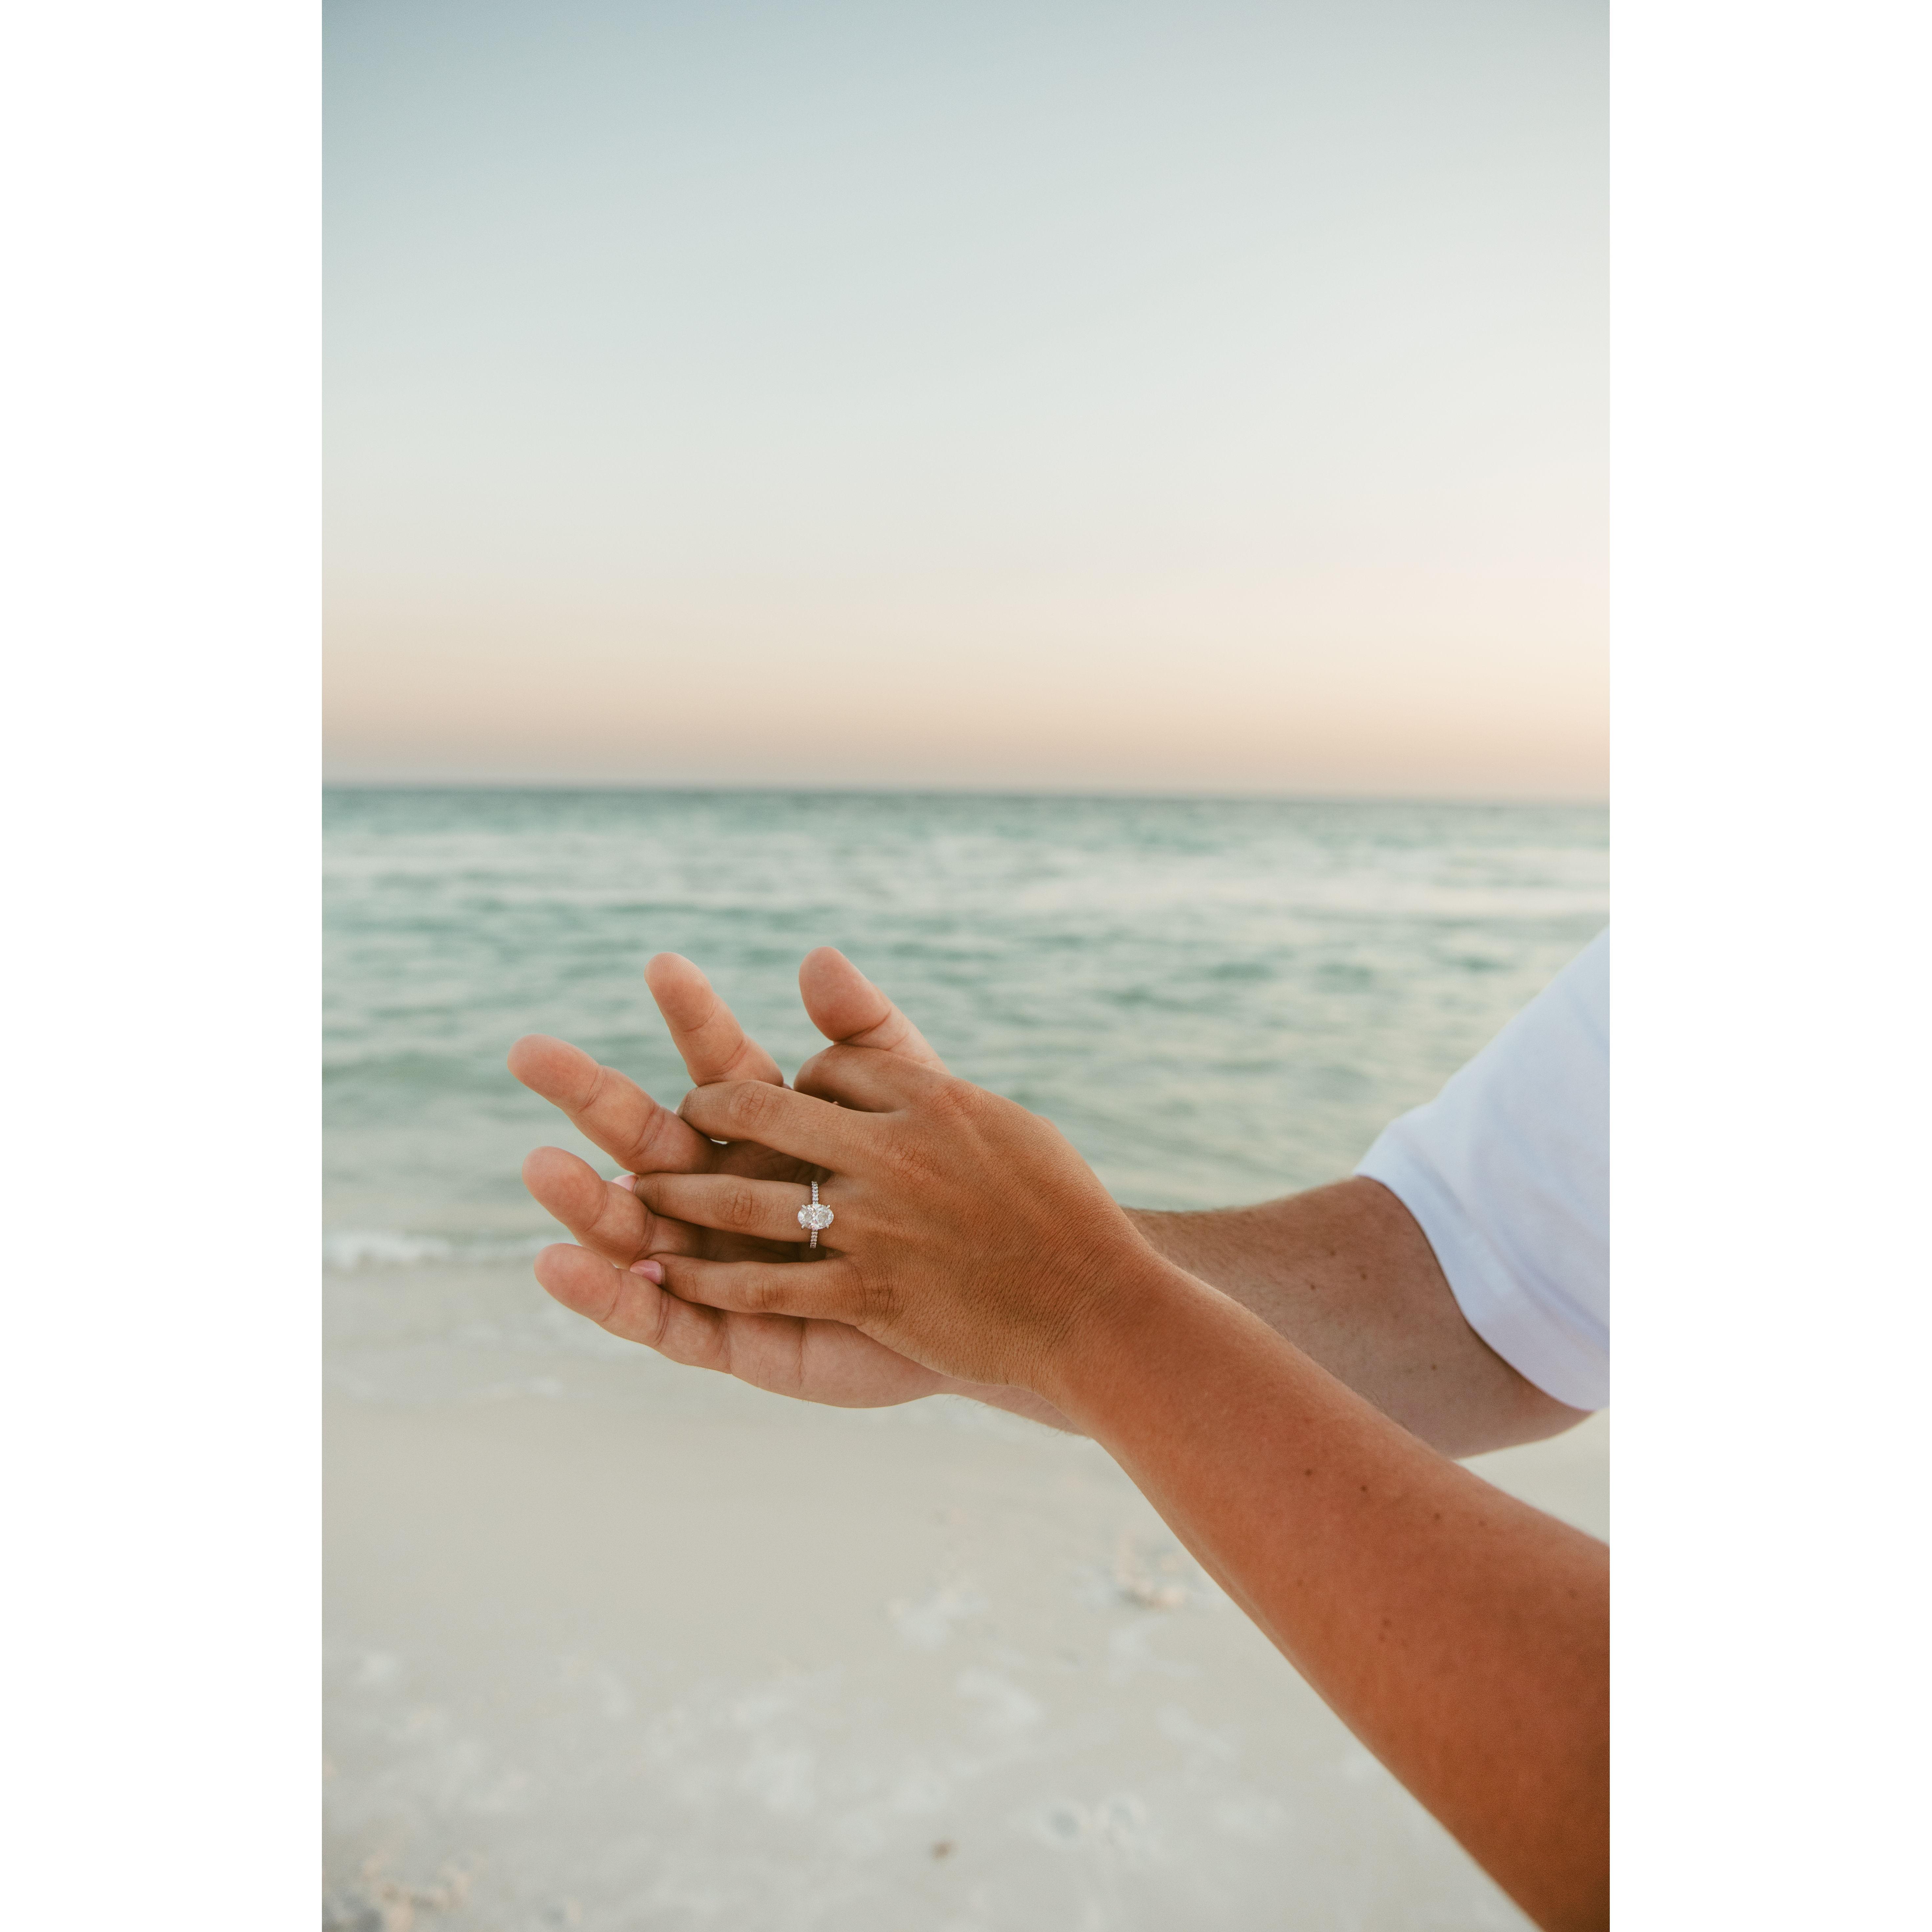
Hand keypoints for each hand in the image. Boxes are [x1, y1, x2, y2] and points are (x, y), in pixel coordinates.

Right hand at [508, 948, 953, 1407]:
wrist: (981, 1304)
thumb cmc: (937, 1201)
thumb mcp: (910, 1111)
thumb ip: (865, 1039)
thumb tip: (819, 956)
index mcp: (766, 1132)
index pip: (719, 1066)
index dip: (694, 1019)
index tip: (666, 964)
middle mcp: (724, 1192)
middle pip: (649, 1141)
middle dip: (590, 1098)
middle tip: (530, 1051)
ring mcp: (717, 1263)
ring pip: (636, 1230)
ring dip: (586, 1199)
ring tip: (542, 1164)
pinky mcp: (726, 1334)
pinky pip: (659, 1316)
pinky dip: (609, 1294)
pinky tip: (558, 1264)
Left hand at [629, 1045, 1161, 1393]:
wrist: (1095, 1301)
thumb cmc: (1053, 1205)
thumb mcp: (989, 1114)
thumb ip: (904, 1060)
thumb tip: (818, 967)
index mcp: (927, 1099)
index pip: (829, 1067)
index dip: (795, 1081)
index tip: (783, 1100)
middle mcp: (892, 1153)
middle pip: (763, 1113)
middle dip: (704, 1115)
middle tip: (672, 1119)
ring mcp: (877, 1226)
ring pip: (747, 1204)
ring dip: (681, 1199)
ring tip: (637, 1194)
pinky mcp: (871, 1294)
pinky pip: (767, 1286)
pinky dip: (710, 1284)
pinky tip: (668, 1281)